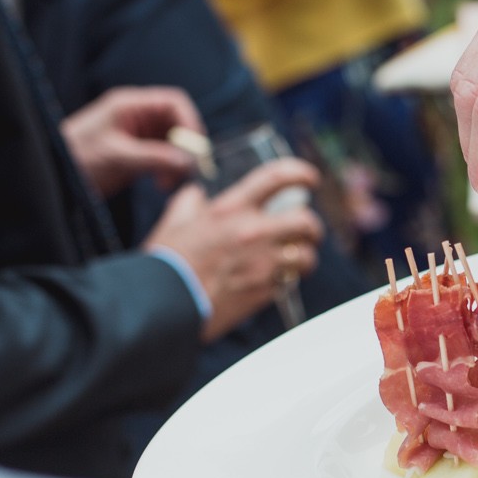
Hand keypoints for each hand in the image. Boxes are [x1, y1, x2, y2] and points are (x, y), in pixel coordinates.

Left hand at [60, 86, 204, 198]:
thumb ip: (154, 157)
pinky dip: (167, 169)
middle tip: (188, 170)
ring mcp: (137, 133)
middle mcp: (136, 115)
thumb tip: (188, 161)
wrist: (53, 175)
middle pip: (176, 122)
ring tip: (168, 184)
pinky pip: (162, 156)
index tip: (196, 148)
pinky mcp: (135, 152)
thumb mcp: (118, 156)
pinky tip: (161, 185)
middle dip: (185, 146)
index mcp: (130, 104)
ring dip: (177, 161)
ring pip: (172, 142)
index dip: (190, 122)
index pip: (173, 102)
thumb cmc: (78, 157)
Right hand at [145, 158, 323, 342]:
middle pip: (306, 221)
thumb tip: (196, 195)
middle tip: (307, 232)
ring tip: (296, 262)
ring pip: (306, 257)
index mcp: (231, 209)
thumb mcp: (174, 222)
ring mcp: (262, 264)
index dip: (300, 173)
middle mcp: (253, 232)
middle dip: (312, 227)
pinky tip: (275, 281)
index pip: (276, 178)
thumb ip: (189, 203)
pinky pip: (289, 282)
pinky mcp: (264, 292)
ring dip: (305, 259)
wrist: (165, 305)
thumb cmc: (166, 263)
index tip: (310, 178)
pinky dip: (287, 281)